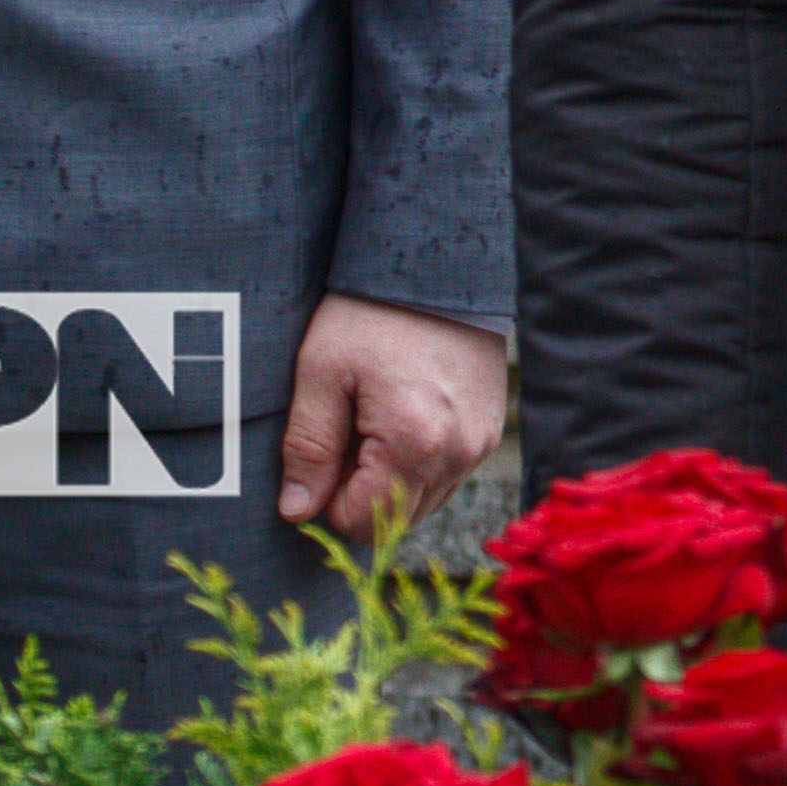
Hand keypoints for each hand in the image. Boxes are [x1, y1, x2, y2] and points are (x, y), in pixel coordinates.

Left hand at [278, 294, 511, 543]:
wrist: (438, 263)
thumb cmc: (372, 312)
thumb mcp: (322, 371)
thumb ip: (308, 446)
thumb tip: (296, 510)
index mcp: (414, 443)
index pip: (361, 522)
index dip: (328, 499)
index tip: (321, 453)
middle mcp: (458, 453)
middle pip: (394, 520)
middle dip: (360, 492)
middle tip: (345, 432)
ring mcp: (481, 444)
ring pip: (423, 502)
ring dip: (391, 480)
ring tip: (374, 421)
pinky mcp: (491, 430)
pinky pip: (448, 475)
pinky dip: (419, 463)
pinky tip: (403, 415)